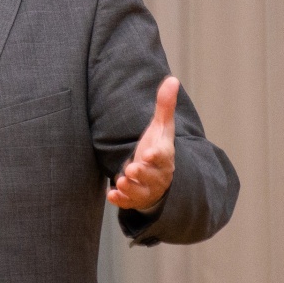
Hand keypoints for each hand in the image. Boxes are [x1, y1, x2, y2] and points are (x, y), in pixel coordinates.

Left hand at [106, 76, 177, 210]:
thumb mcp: (161, 128)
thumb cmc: (157, 148)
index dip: (157, 156)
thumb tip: (172, 79)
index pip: (164, 156)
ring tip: (120, 180)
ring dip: (131, 188)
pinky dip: (121, 201)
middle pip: (153, 177)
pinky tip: (111, 195)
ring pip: (142, 192)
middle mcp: (158, 175)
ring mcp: (147, 188)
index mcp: (164, 156)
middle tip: (131, 169)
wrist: (156, 175)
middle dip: (143, 174)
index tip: (150, 153)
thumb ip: (164, 106)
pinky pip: (129, 203)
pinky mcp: (135, 199)